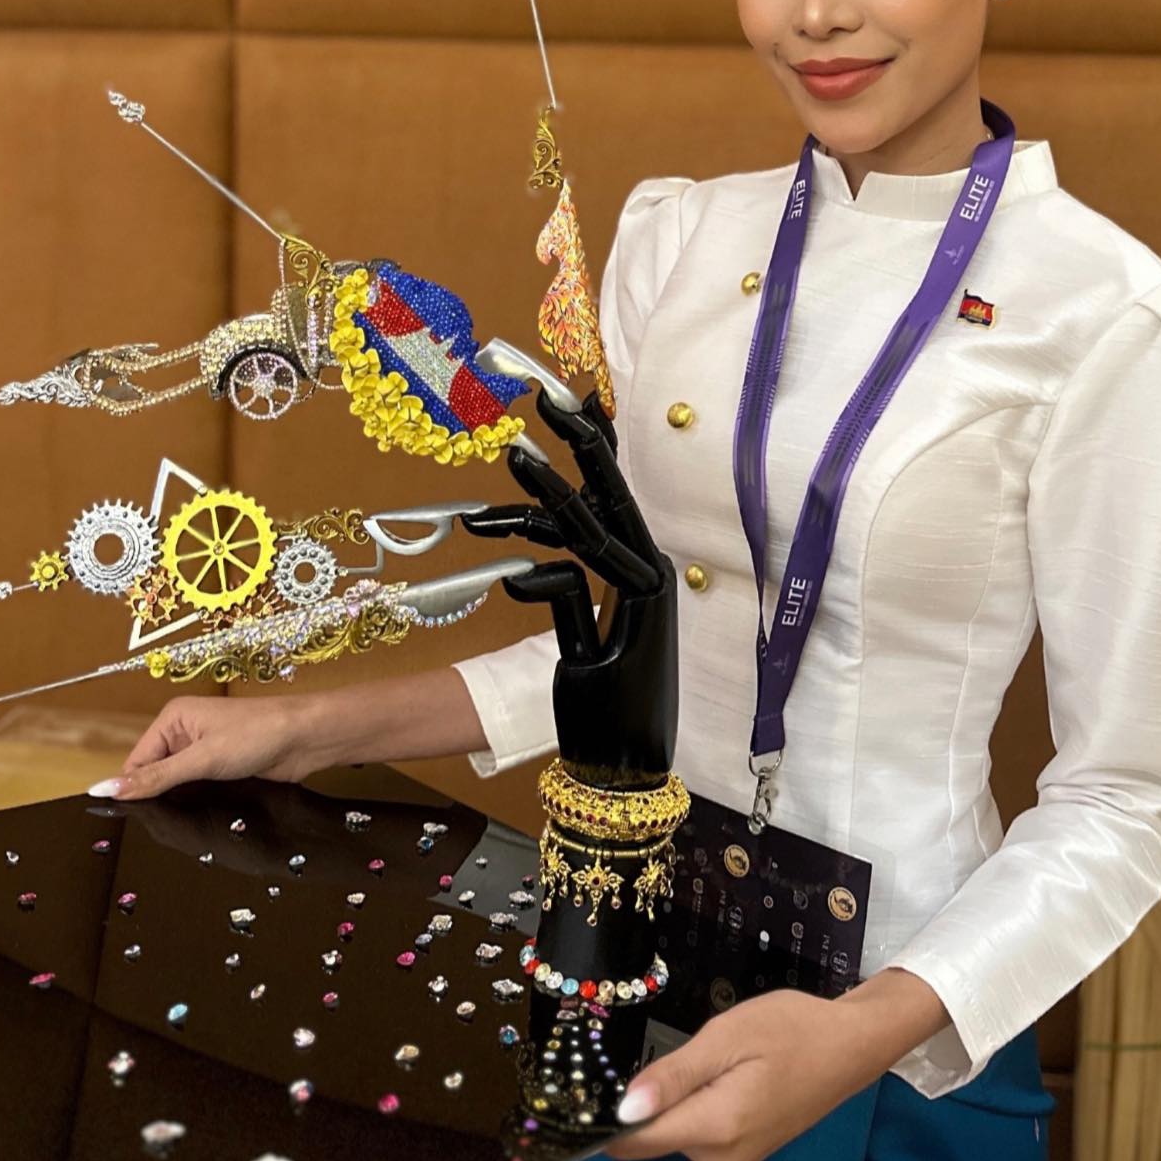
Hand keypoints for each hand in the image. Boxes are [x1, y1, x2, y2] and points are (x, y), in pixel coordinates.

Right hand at [87, 693, 333, 800]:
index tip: (126, 819)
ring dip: (176, 801)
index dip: (131, 789)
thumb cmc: (259, 733)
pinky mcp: (222, 767)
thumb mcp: (202, 758)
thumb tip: (105, 789)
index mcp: (173, 717)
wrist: (307, 738)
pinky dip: (193, 803)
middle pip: (153, 772)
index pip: (136, 760)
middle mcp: (185, 731)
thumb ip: (155, 778)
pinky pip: (196, 788)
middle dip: (155, 796)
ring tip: (175, 823)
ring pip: (175, 784)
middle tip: (156, 825)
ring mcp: (204, 750)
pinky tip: (194, 817)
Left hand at [460, 383, 677, 783]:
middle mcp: (649, 577)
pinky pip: (572, 592)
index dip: (595, 448)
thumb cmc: (607, 697)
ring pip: (591, 534)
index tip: (575, 401)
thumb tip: (532, 565)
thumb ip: (568, 593)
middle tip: (550, 398)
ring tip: (515, 457)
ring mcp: (638, 605)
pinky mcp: (616, 637)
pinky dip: (540, 584)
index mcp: (644, 569)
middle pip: (612, 497)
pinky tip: (511, 582)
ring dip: (549, 497)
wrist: (626, 762)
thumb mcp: (582, 632)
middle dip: (582, 444)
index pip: (614, 497)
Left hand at [604, 972, 950, 1160]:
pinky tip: (719, 1076)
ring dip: (673, 1098)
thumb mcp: (727, 1036)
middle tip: (683, 1049)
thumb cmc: (789, 1030)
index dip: (606, 1115)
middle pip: (651, 1135)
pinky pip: (692, 1133)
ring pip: (671, 1132)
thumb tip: (623, 1110)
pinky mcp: (736, 1159)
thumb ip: (674, 1076)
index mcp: (716, 1129)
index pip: (636, 1140)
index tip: (590, 1084)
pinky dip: (691, 1106)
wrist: (847, 1047)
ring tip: (709, 1058)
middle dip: (650, 1095)